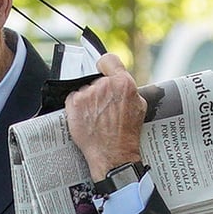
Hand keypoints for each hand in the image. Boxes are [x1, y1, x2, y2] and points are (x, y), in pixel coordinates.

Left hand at [65, 53, 145, 178]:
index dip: (105, 66)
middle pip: (96, 79)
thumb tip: (121, 81)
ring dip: (88, 100)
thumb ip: (129, 89)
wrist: (113, 153)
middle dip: (99, 90)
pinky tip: (86, 118)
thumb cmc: (127, 134)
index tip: (103, 72)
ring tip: (96, 116)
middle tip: (104, 107)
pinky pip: (73, 98)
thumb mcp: (139, 106)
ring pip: (85, 89)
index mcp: (123, 83)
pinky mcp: (74, 103)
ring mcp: (88, 94)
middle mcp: (105, 85)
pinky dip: (77, 107)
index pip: (108, 60)